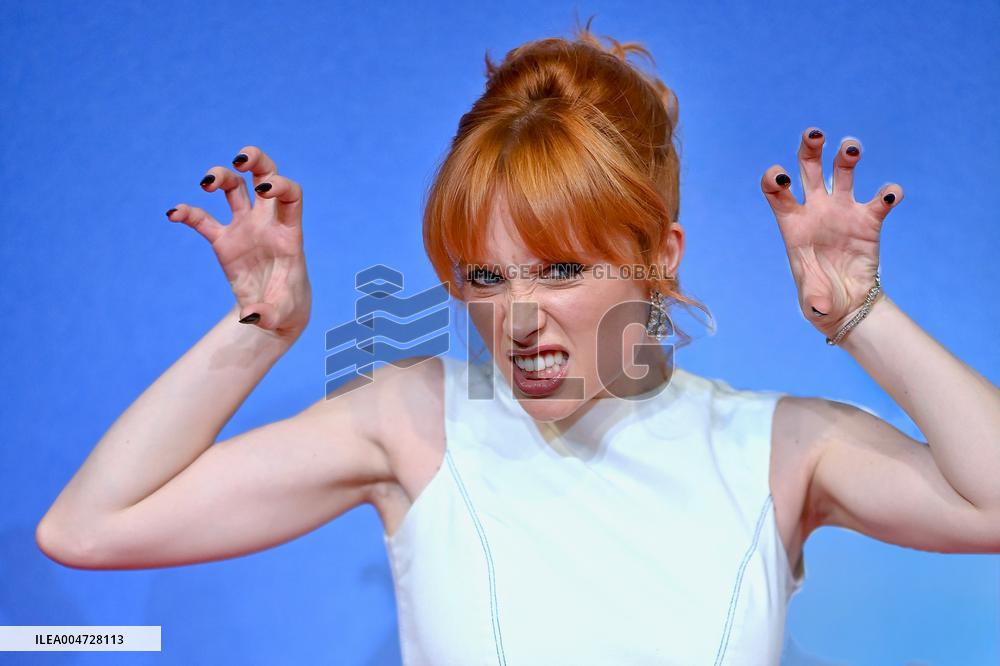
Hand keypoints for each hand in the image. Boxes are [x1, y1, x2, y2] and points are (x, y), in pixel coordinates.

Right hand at [166, 146, 311, 339]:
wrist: (276, 313)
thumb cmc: (286, 308)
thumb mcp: (282, 315)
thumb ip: (268, 314)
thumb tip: (249, 315)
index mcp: (289, 233)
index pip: (291, 196)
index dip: (280, 186)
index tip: (264, 189)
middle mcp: (267, 223)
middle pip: (265, 176)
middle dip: (256, 160)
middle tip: (239, 160)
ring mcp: (245, 228)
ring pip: (235, 188)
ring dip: (221, 176)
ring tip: (206, 183)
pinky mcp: (224, 241)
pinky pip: (203, 220)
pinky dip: (188, 213)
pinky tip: (173, 214)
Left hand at [760, 128, 901, 341]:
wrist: (847, 306)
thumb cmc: (820, 300)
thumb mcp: (813, 303)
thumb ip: (814, 297)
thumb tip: (818, 306)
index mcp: (792, 223)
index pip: (776, 191)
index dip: (774, 178)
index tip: (782, 176)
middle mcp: (816, 210)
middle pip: (809, 168)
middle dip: (810, 147)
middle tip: (815, 134)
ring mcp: (842, 211)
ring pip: (843, 172)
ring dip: (846, 155)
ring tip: (851, 148)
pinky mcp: (869, 220)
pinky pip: (879, 200)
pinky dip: (887, 193)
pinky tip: (891, 194)